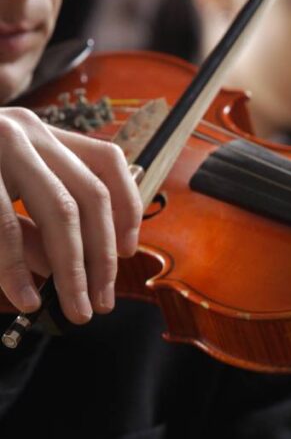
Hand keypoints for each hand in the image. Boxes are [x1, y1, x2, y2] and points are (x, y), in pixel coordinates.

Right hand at [0, 108, 142, 321]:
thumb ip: (31, 220)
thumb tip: (61, 263)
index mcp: (36, 132)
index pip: (107, 162)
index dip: (129, 208)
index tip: (129, 253)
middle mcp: (22, 129)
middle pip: (89, 196)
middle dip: (101, 257)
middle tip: (101, 303)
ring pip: (58, 209)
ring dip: (72, 268)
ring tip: (73, 309)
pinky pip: (2, 224)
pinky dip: (15, 266)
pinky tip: (23, 295)